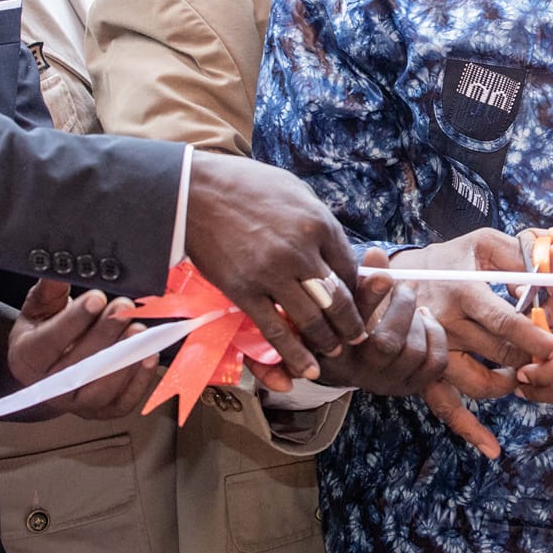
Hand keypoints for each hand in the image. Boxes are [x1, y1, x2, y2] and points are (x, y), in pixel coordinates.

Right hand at [7, 279, 162, 418]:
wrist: (49, 367)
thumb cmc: (45, 331)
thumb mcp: (40, 306)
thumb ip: (50, 289)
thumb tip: (62, 265)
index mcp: (27, 357)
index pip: (50, 341)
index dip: (74, 320)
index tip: (97, 298)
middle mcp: (49, 387)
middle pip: (79, 365)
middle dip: (105, 334)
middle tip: (124, 308)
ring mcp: (77, 403)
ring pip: (101, 388)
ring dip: (124, 358)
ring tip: (139, 329)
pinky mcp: (102, 411)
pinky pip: (123, 402)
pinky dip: (139, 381)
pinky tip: (150, 355)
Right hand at [182, 153, 366, 380]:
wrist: (193, 191)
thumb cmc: (244, 184)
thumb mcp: (294, 190)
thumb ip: (316, 220)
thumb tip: (333, 246)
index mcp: (317, 223)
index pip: (349, 267)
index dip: (356, 289)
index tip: (356, 300)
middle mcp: (300, 251)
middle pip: (337, 299)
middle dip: (352, 323)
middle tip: (358, 335)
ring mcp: (271, 273)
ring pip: (311, 319)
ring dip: (327, 341)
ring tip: (335, 350)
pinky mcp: (243, 291)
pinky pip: (275, 331)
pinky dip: (294, 354)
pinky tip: (307, 368)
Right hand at [313, 252, 448, 397]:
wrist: (350, 362)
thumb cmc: (348, 322)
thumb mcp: (347, 300)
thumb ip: (362, 278)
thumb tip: (377, 251)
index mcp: (334, 345)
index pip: (351, 322)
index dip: (370, 298)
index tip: (386, 277)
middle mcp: (357, 371)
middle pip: (388, 343)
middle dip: (403, 307)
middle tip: (406, 286)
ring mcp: (384, 382)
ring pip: (414, 352)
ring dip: (419, 322)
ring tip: (414, 308)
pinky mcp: (408, 386)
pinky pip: (434, 363)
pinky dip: (436, 337)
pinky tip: (425, 322)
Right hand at [392, 228, 552, 458]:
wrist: (388, 279)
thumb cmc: (445, 259)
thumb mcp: (481, 243)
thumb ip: (518, 253)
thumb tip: (549, 268)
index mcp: (462, 291)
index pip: (504, 320)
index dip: (535, 338)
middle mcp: (445, 325)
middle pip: (498, 355)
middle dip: (530, 362)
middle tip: (551, 361)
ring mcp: (433, 352)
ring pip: (477, 384)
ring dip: (506, 385)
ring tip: (519, 374)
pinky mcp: (424, 373)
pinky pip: (446, 406)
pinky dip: (469, 429)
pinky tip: (491, 448)